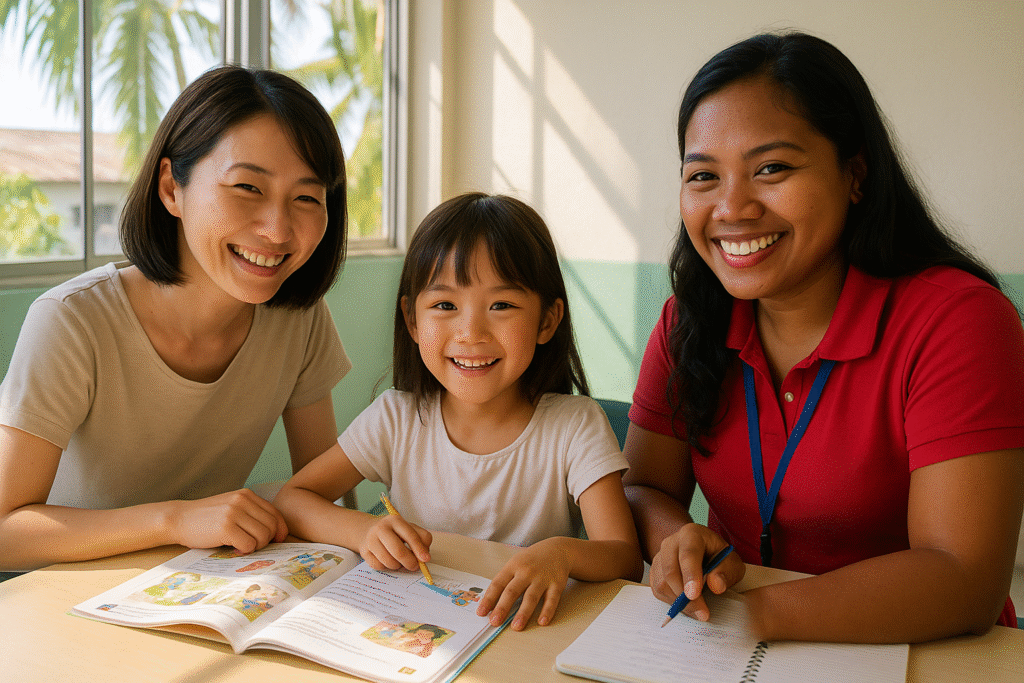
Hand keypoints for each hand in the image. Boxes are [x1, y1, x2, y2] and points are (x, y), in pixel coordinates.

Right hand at [168, 489, 287, 553]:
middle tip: (252, 545)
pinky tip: (233, 548)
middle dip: (267, 541)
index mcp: (247, 495)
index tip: (276, 540)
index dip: (280, 530)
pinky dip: (244, 550)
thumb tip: (277, 532)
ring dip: (255, 546)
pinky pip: (249, 544)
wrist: (178, 519)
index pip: (276, 514)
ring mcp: (234, 513)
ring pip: (263, 536)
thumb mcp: (231, 507)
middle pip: (272, 526)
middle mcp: (243, 500)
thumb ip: (251, 513)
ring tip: (241, 546)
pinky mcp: (226, 527)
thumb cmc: (207, 518)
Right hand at [359, 514, 431, 572]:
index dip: (419, 549)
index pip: (410, 535)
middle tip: (415, 566)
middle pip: (398, 551)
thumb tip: (424, 555)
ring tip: (400, 561)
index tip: (426, 559)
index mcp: (395, 520)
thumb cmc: (393, 531)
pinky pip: (379, 566)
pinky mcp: (364, 552)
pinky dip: (386, 567)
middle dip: (409, 562)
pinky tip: (388, 560)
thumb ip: (421, 538)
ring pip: (389, 561)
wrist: (366, 530)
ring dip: (398, 566)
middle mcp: (381, 529)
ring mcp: (371, 540)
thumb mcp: (408, 528)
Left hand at [476, 538, 570, 630]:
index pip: (498, 584)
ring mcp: (542, 578)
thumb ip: (505, 581)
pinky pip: (551, 599)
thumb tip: (490, 604)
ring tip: (516, 626)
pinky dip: (547, 611)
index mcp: (513, 566)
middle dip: (502, 608)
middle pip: (512, 591)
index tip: (481, 612)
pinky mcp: (556, 584)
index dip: (488, 599)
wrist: (558, 549)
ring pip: (531, 597)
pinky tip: (542, 622)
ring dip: (523, 613)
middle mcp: (527, 572)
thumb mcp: (515, 564)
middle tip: (494, 622)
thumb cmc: (532, 560)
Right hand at [649, 523, 743, 621]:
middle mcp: (671, 543)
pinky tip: (687, 606)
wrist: (704, 555)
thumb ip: (727, 571)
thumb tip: (716, 585)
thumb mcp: (731, 562)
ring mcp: (659, 557)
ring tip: (698, 611)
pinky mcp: (655, 571)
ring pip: (662, 583)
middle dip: (685, 596)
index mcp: (691, 534)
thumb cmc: (718, 557)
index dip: (690, 575)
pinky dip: (672, 602)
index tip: (694, 595)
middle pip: (670, 571)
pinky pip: (657, 590)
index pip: (688, 554)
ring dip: (679, 602)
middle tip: (702, 613)